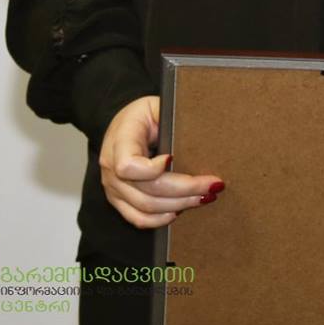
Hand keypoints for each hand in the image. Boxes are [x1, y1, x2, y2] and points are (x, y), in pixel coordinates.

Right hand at [98, 95, 223, 228]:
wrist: (123, 124)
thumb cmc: (144, 114)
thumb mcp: (157, 106)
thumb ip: (172, 119)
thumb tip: (204, 131)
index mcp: (119, 141)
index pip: (128, 166)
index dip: (152, 169)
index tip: (174, 158)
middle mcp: (110, 168)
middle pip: (146, 191)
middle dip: (184, 190)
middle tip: (213, 185)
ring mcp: (113, 187)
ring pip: (146, 208)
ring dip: (179, 205)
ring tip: (205, 197)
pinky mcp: (119, 200)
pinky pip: (137, 218)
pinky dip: (161, 219)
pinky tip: (180, 210)